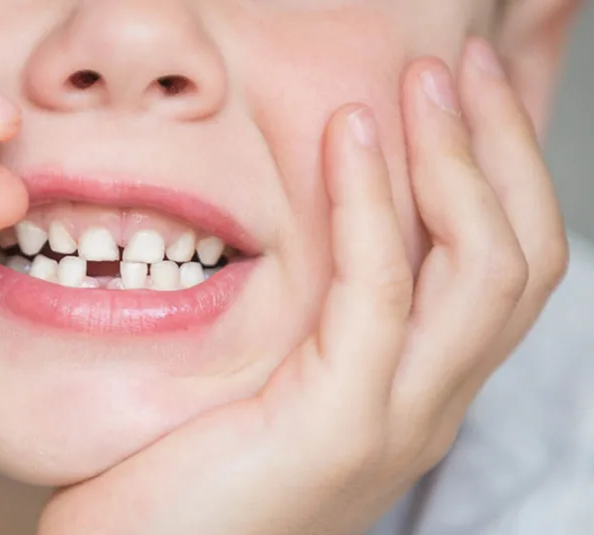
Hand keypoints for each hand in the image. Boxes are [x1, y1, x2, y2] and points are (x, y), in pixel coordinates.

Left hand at [39, 38, 567, 534]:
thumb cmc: (174, 475)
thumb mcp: (260, 380)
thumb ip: (304, 318)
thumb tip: (298, 225)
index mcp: (413, 394)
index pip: (502, 271)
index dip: (501, 174)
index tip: (465, 94)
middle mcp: (428, 408)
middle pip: (521, 259)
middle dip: (499, 149)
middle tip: (458, 66)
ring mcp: (396, 423)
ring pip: (481, 270)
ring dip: (456, 159)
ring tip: (421, 80)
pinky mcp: (338, 427)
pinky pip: (379, 294)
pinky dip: (371, 203)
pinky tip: (349, 135)